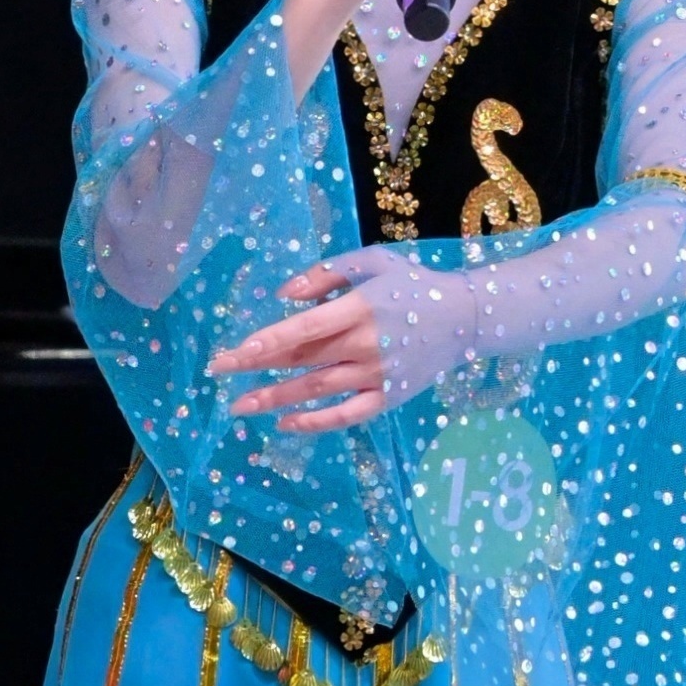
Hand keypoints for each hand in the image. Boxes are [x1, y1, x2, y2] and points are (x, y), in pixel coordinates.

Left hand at [205, 253, 413, 431]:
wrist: (466, 316)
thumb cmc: (412, 283)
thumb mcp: (372, 261)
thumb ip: (326, 273)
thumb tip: (283, 296)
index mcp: (360, 308)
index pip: (304, 329)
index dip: (267, 342)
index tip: (235, 352)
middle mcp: (366, 344)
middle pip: (302, 359)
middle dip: (257, 367)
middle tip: (219, 372)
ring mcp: (377, 374)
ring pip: (317, 390)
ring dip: (276, 399)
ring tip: (240, 406)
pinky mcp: (388, 397)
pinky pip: (347, 415)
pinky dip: (316, 422)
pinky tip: (286, 423)